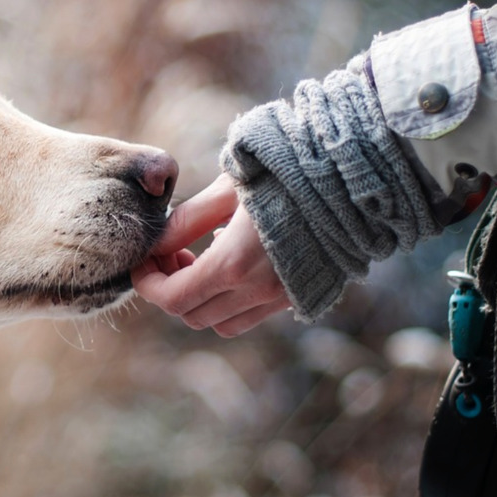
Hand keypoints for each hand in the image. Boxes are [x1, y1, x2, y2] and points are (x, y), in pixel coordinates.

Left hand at [134, 174, 290, 336]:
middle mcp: (257, 291)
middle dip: (170, 289)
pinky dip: (229, 301)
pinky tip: (232, 262)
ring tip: (198, 259)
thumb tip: (155, 243)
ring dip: (200, 300)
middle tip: (171, 253)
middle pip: (191, 315)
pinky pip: (250, 316)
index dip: (148, 284)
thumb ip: (187, 221)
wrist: (353, 179)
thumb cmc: (286, 173)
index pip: (172, 298)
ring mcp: (281, 298)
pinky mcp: (298, 296)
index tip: (142, 261)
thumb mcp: (228, 189)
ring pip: (221, 323)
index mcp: (234, 264)